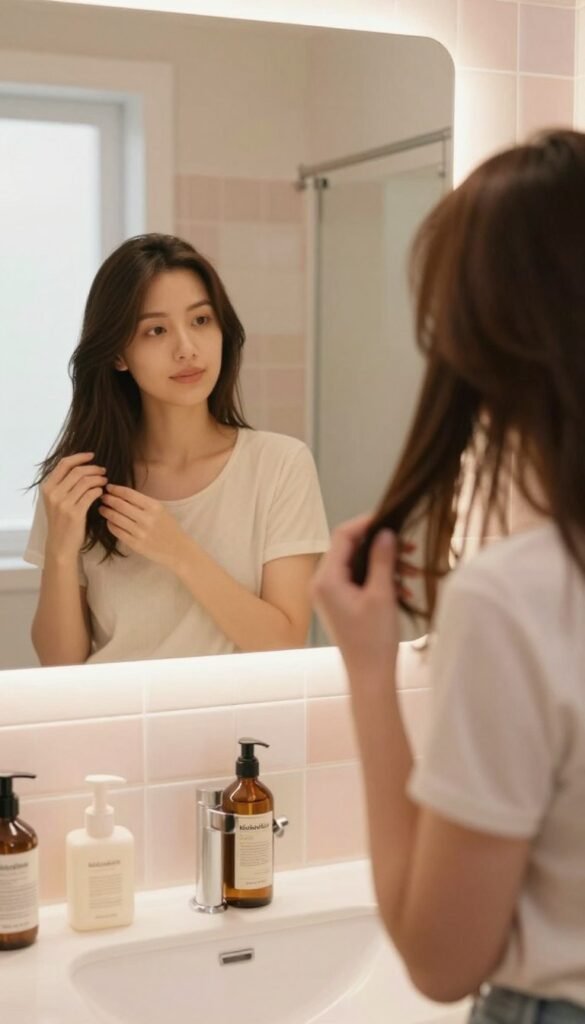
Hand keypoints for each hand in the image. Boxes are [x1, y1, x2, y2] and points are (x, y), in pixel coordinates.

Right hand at [41, 453, 106, 561]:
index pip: (64, 464)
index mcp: (47, 488)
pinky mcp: (74, 513)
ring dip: (98, 479)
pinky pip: (91, 494)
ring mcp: (63, 504)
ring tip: (105, 480)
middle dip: (93, 468)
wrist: (60, 545)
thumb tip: (81, 466)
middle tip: (103, 470)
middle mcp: (53, 494)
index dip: (80, 457)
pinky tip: (102, 492)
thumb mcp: (56, 501)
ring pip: (85, 481)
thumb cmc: (61, 521)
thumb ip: (64, 484)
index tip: (92, 455)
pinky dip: (99, 490)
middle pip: (77, 471)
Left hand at [98, 484, 188, 569]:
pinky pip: (117, 531)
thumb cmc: (169, 528)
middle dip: (108, 499)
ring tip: (102, 508)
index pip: (129, 494)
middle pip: (120, 505)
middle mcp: (147, 519)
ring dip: (106, 511)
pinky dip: (110, 524)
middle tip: (102, 497)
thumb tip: (122, 494)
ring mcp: (140, 532)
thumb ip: (143, 503)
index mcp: (154, 507)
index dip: (115, 489)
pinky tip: (109, 521)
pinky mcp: (135, 544)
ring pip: (116, 518)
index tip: (108, 487)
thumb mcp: (161, 510)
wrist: (178, 549)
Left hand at [311, 515, 412, 680]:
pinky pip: (358, 581)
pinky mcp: (340, 604)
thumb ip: (381, 559)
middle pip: (350, 549)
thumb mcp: (381, 594)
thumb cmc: (374, 638)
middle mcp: (322, 583)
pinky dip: (379, 579)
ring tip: (412, 572)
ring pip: (357, 565)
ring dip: (385, 564)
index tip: (392, 519)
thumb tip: (385, 532)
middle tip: (409, 547)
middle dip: (381, 546)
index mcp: (327, 579)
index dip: (367, 523)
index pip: (342, 536)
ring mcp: (330, 594)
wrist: (370, 677)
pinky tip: (403, 588)